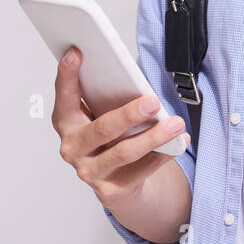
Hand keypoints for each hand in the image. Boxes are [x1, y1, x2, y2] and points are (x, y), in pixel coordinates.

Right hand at [51, 46, 188, 210]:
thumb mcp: (102, 115)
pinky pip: (141, 171)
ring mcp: (90, 171)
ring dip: (154, 137)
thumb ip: (106, 98)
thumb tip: (128, 77)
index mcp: (66, 122)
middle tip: (151, 102)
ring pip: (125, 152)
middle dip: (128, 115)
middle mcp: (73, 148)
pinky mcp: (111, 190)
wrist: (116, 183)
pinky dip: (162, 155)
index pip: (65, 96)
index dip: (67, 75)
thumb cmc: (110, 137)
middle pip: (102, 129)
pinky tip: (178, 143)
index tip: (76, 53)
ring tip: (176, 124)